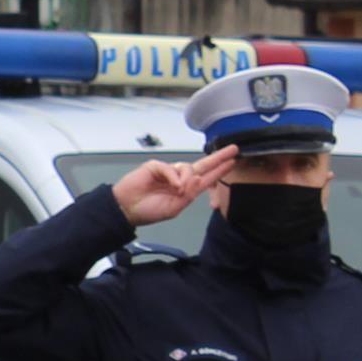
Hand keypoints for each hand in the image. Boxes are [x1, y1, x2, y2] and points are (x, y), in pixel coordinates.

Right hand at [113, 147, 236, 226]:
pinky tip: (174, 185)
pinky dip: (174, 177)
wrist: (127, 209)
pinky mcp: (156, 166)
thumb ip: (189, 195)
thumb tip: (198, 178)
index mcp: (185, 189)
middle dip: (218, 157)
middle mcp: (179, 178)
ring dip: (188, 178)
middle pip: (202, 164)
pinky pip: (170, 168)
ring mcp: (168, 171)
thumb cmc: (148, 211)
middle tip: (234, 149)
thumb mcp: (174, 209)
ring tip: (179, 190)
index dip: (219, 170)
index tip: (232, 162)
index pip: (205, 178)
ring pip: (187, 167)